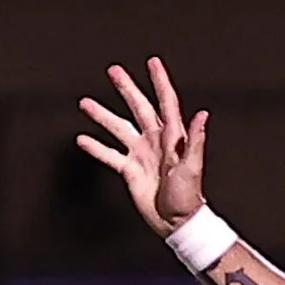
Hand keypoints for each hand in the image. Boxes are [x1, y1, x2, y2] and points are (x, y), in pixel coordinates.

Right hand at [76, 56, 208, 235]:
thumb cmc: (188, 196)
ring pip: (118, 127)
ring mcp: (141, 154)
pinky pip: (109, 154)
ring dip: (102, 115)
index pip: (166, 102)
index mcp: (172, 137)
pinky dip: (96, 147)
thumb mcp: (192, 167)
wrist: (176, 221)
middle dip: (127, 88)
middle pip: (139, 107)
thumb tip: (202, 116)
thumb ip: (195, 141)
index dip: (160, 82)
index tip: (152, 62)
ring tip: (85, 103)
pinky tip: (82, 139)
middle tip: (113, 70)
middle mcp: (155, 141)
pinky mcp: (129, 170)